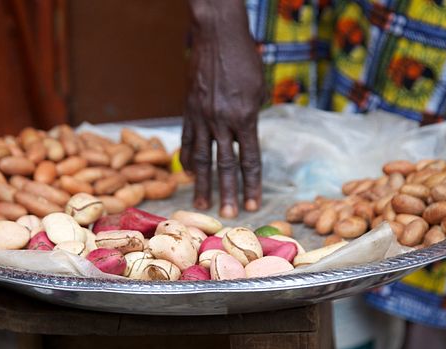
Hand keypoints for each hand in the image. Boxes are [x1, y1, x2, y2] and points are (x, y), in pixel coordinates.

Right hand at [182, 0, 265, 217]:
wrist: (216, 36)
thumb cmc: (244, 60)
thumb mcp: (257, 90)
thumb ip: (251, 119)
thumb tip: (245, 141)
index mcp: (245, 117)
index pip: (249, 160)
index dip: (251, 185)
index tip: (252, 205)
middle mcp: (222, 121)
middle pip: (225, 165)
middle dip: (227, 193)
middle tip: (227, 215)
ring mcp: (202, 116)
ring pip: (201, 158)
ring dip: (202, 184)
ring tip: (201, 204)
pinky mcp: (188, 110)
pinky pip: (187, 140)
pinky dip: (188, 160)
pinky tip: (190, 175)